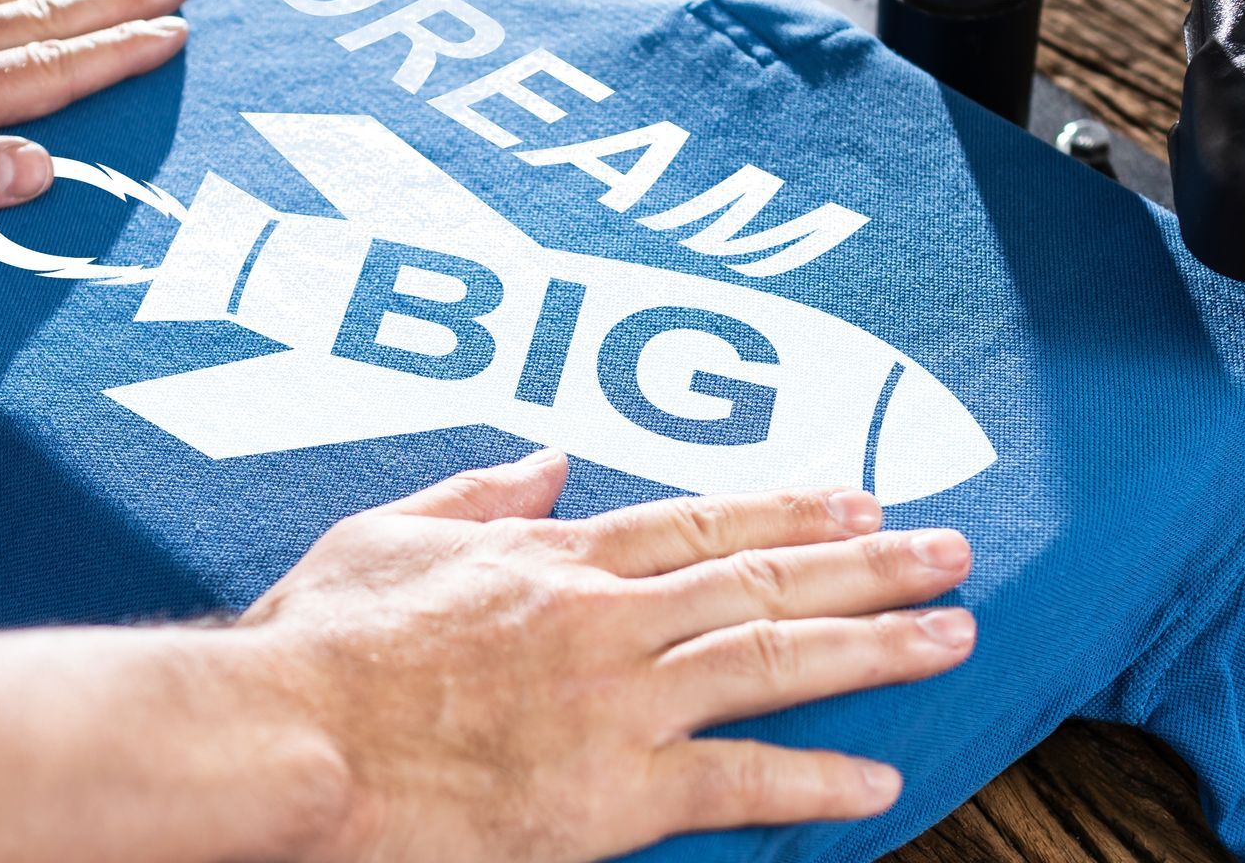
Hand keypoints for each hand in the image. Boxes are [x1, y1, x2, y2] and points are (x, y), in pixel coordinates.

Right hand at [242, 451, 976, 862]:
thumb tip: (547, 452)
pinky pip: (739, 781)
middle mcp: (607, 614)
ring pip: (774, 660)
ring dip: (876, 645)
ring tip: (954, 633)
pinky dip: (815, 778)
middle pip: (764, 579)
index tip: (859, 500)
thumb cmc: (323, 640)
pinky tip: (882, 779)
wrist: (290, 737)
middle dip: (870, 564)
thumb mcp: (391, 531)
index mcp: (556, 553)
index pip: (702, 522)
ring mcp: (617, 700)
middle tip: (952, 550)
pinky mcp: (612, 791)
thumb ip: (481, 490)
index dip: (791, 510)